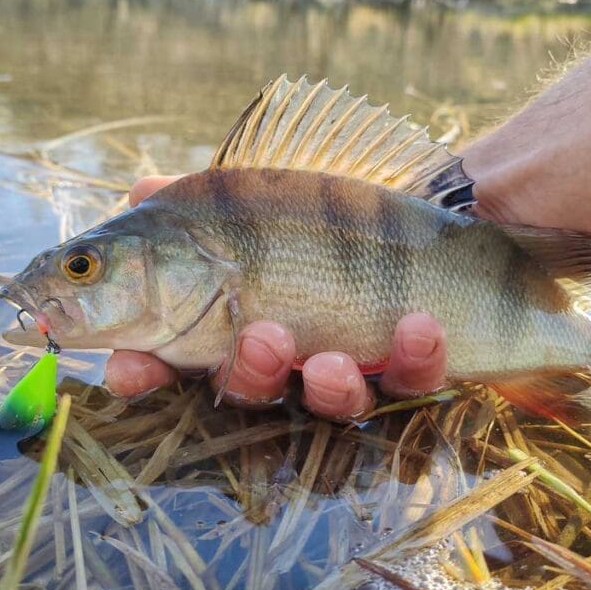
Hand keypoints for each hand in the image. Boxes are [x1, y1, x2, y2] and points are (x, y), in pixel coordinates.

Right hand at [103, 176, 447, 420]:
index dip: (147, 369)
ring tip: (330, 358)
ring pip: (331, 400)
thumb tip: (140, 189)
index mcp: (245, 313)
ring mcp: (361, 361)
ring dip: (327, 385)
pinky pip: (415, 380)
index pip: (179, 354)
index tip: (126, 370)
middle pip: (255, 386)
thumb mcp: (273, 189)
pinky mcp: (423, 367)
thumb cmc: (349, 205)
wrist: (464, 205)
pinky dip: (415, 356)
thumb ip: (206, 200)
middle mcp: (297, 347)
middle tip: (260, 338)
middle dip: (248, 372)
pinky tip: (420, 323)